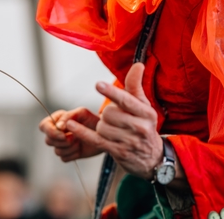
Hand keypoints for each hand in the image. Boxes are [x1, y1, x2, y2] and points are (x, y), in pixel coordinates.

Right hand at [39, 107, 102, 161]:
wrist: (103, 133)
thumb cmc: (92, 120)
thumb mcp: (82, 113)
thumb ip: (68, 117)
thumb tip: (58, 126)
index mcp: (57, 119)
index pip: (44, 126)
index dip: (51, 132)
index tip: (63, 133)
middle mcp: (57, 132)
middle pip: (48, 140)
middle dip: (62, 141)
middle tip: (74, 137)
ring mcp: (62, 144)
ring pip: (56, 151)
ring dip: (70, 148)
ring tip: (79, 141)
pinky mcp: (68, 154)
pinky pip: (64, 158)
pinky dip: (73, 154)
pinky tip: (80, 148)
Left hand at [65, 63, 162, 178]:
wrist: (152, 158)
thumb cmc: (144, 125)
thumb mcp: (145, 106)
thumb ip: (136, 85)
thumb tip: (138, 64)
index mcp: (146, 113)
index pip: (126, 101)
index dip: (111, 92)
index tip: (98, 85)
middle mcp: (139, 128)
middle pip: (110, 113)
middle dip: (107, 112)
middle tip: (114, 116)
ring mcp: (128, 142)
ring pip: (102, 126)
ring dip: (101, 124)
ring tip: (110, 127)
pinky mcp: (117, 152)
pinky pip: (95, 140)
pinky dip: (82, 132)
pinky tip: (71, 125)